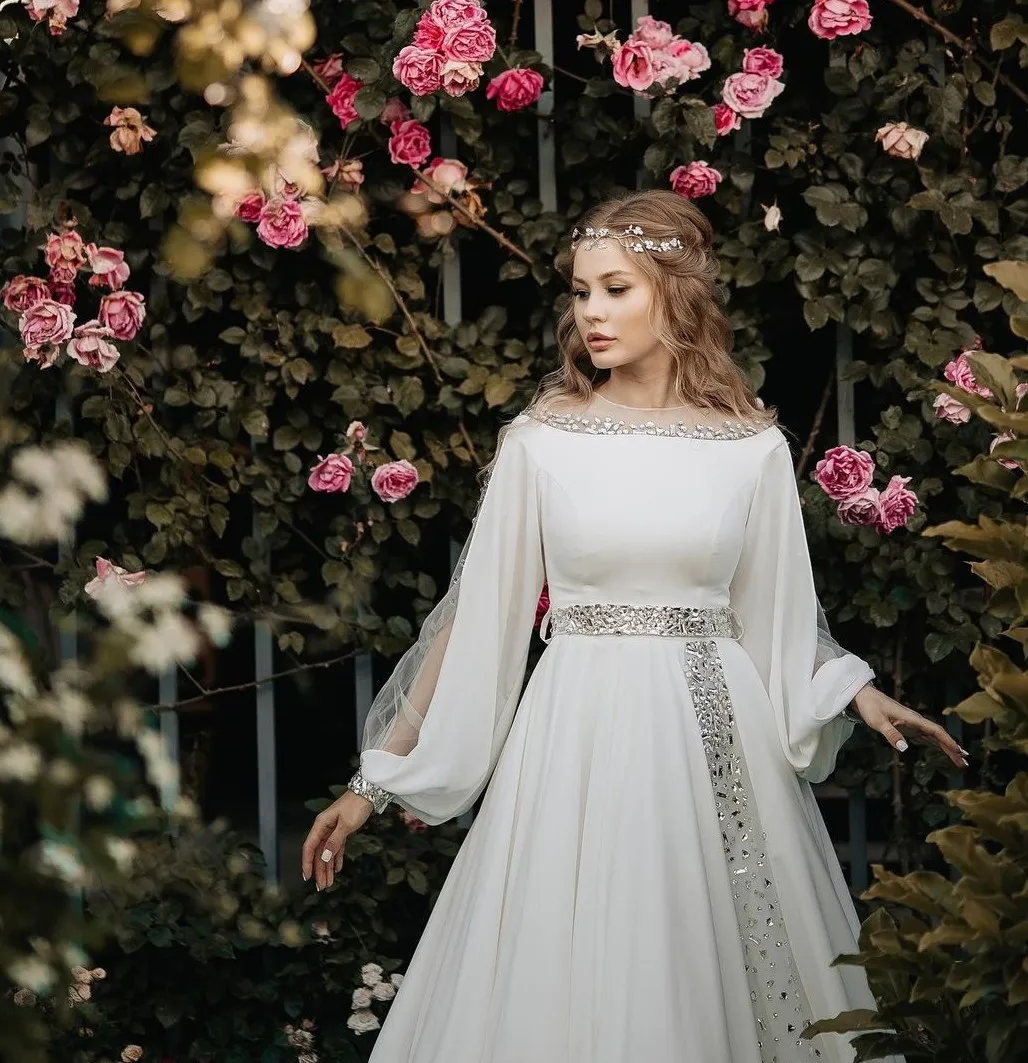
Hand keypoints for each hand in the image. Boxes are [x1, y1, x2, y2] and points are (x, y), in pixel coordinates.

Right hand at [301, 790, 373, 890]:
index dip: (307, 862)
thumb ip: (334, 842)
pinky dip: (337, 858)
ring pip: (327, 851)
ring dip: (328, 867)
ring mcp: (333, 829)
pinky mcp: (342, 830)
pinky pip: (336, 847)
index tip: (308, 877)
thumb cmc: (356, 806)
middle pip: (318, 852)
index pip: (310, 846)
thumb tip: (323, 858)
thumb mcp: (346, 825)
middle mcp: (324, 828)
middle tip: (322, 887)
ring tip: (329, 883)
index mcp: (321, 825)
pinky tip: (338, 869)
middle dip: (320, 870)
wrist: (369, 792)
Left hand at [851, 684, 967, 768]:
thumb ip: (891, 734)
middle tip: (964, 762)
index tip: (958, 751)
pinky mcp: (908, 728)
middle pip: (938, 735)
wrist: (863, 696)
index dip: (947, 740)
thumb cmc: (870, 707)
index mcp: (912, 718)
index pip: (935, 730)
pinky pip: (925, 738)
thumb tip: (905, 748)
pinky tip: (942, 752)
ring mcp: (913, 724)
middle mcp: (916, 721)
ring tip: (959, 760)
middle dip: (952, 748)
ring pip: (934, 737)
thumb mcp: (878, 721)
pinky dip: (935, 745)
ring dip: (946, 748)